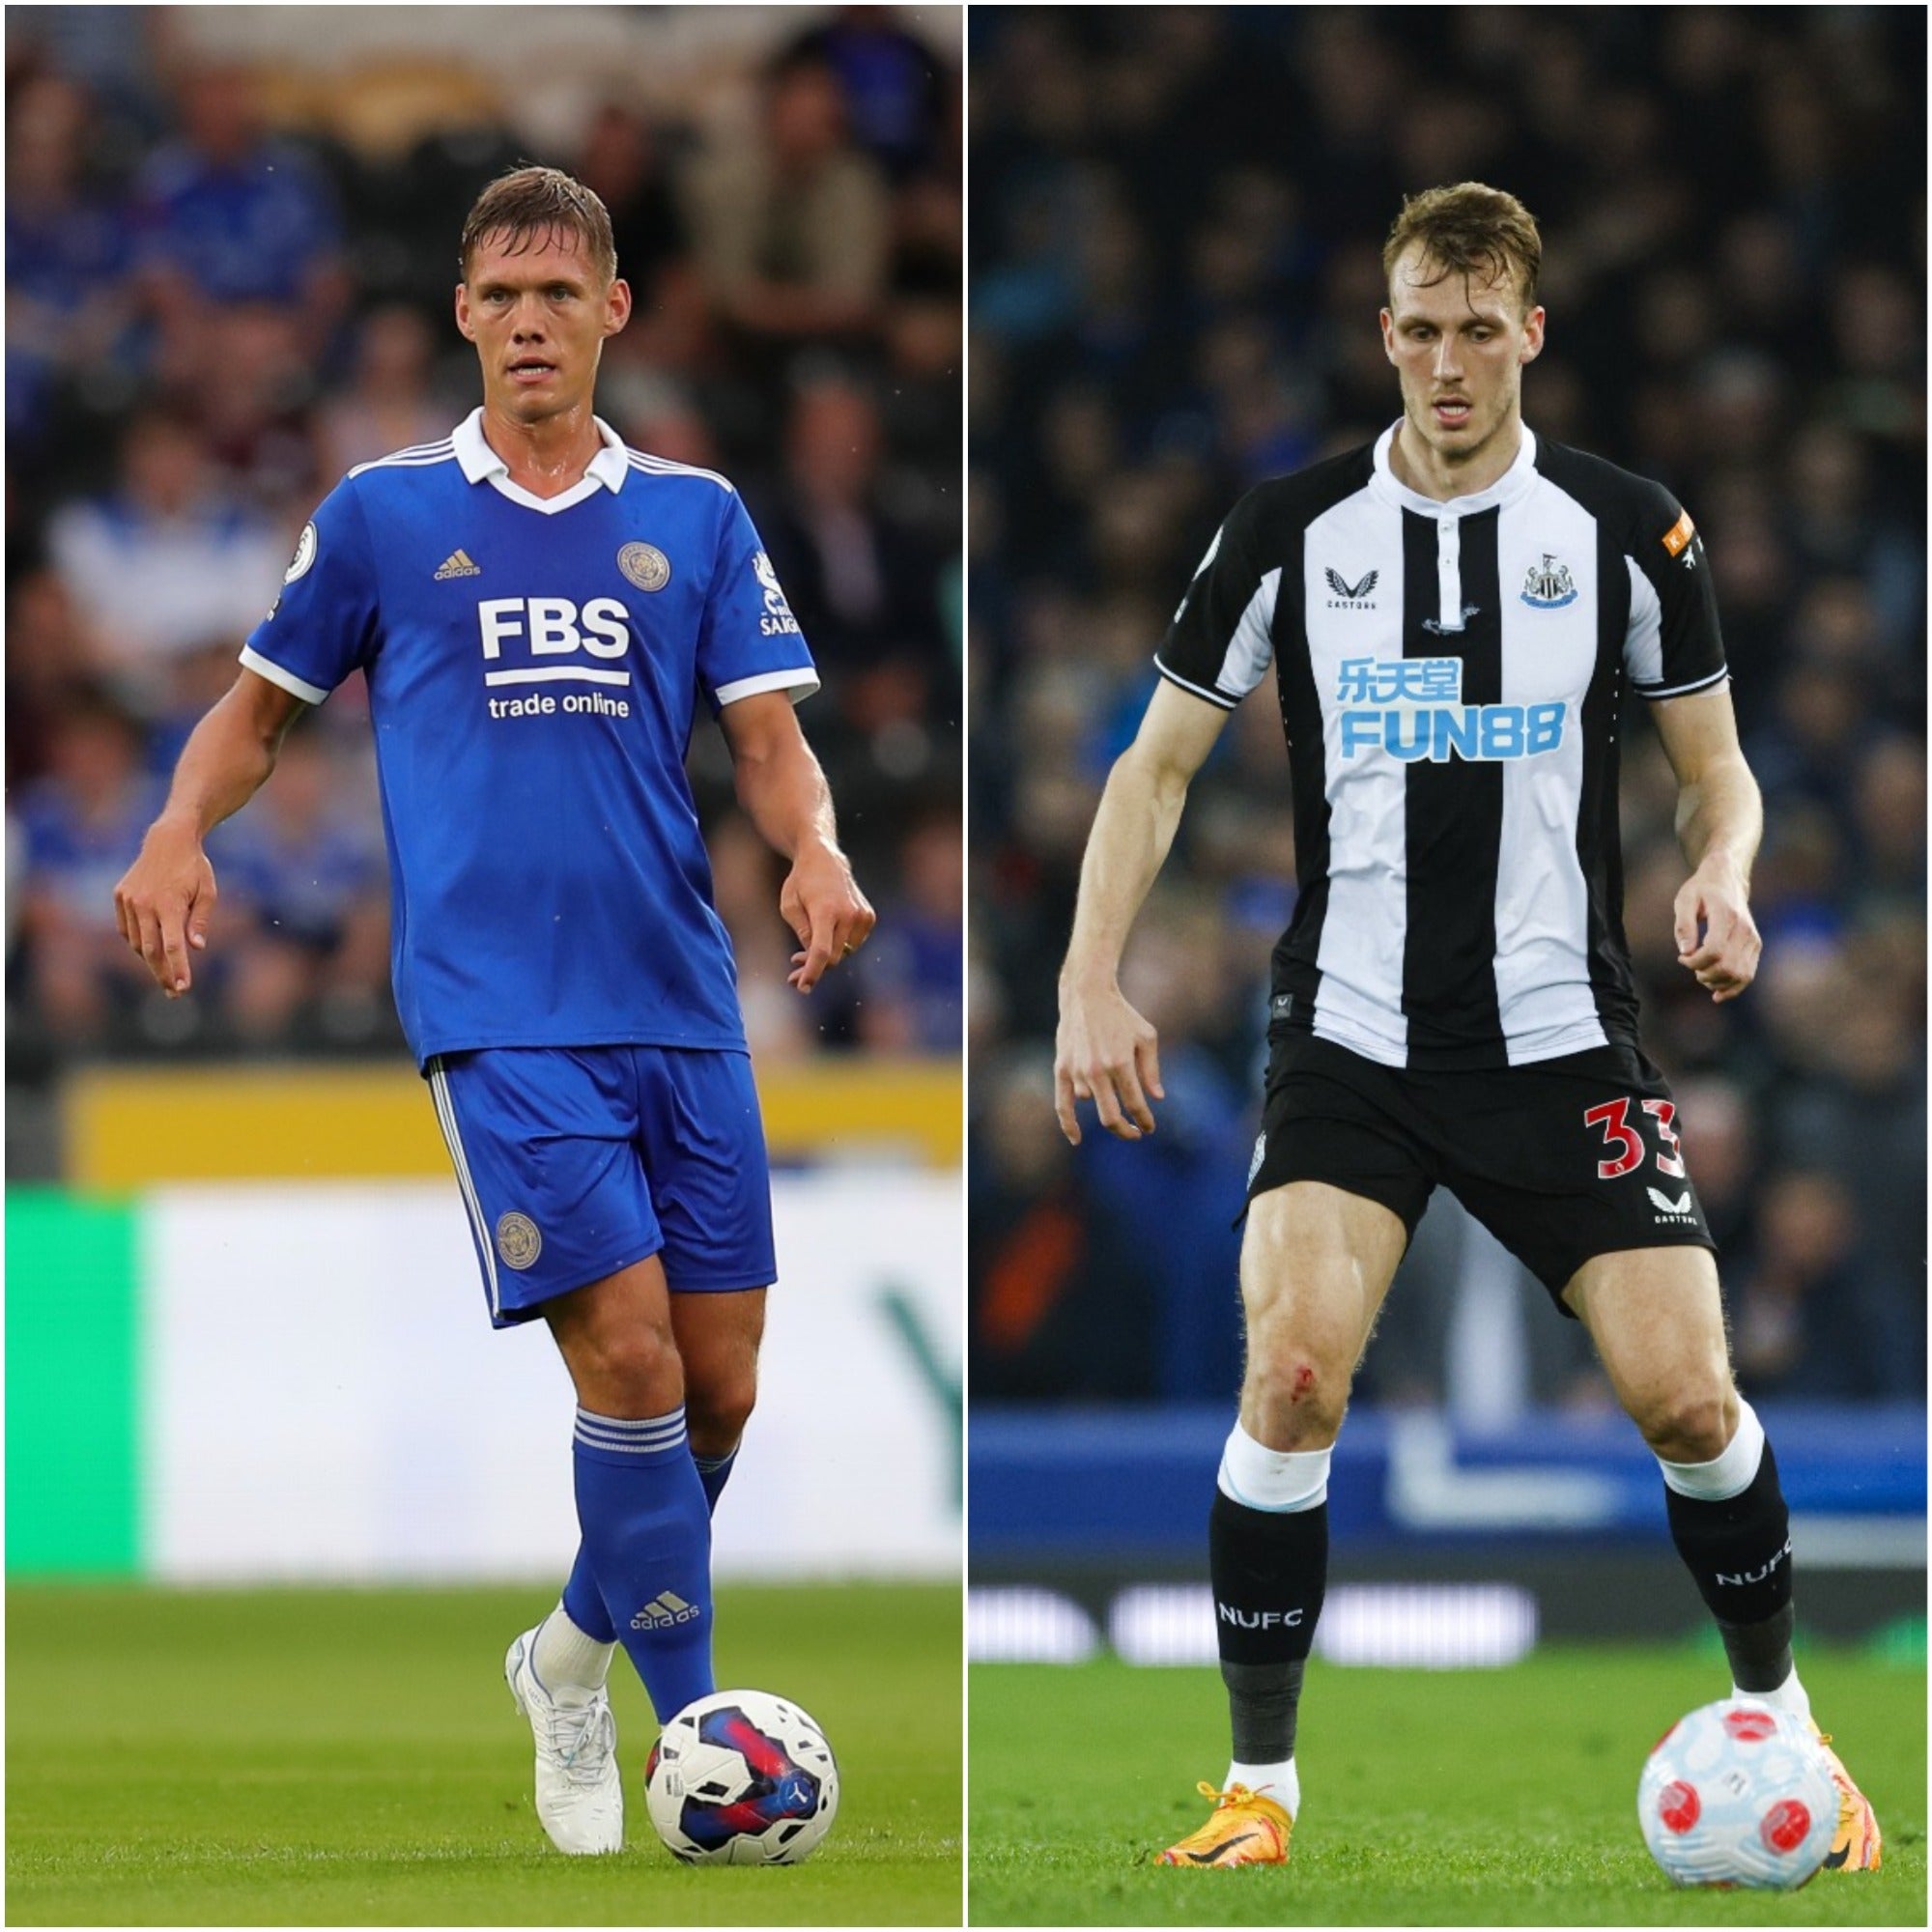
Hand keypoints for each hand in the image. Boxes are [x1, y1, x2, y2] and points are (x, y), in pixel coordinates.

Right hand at [113, 818, 217, 995]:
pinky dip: (138, 942)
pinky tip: (151, 949)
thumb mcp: (207, 892)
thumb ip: (199, 920)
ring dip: (151, 960)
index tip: (183, 988)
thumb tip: (195, 948)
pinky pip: (127, 930)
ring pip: (137, 942)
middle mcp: (144, 904)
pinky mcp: (119, 896)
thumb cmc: (194, 868)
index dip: (178, 969)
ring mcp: (128, 900)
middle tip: (174, 993)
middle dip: (162, 974)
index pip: (173, 946)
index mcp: (169, 904)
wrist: (168, 840)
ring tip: (166, 972)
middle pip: (151, 951)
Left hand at [779, 842, 875, 991]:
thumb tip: (811, 957)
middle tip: (794, 969)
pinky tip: (827, 931)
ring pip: (845, 952)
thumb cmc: (801, 881)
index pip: (822, 951)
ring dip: (827, 954)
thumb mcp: (789, 906)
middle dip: (814, 966)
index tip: (803, 987)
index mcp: (826, 910)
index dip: (812, 972)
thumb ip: (802, 933)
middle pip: (834, 957)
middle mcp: (848, 914)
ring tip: (806, 946)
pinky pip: (853, 942)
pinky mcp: (869, 917)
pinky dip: (840, 943)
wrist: (825, 859)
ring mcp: (862, 915)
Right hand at [1054, 976, 1163, 1143]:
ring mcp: (1077, 1071)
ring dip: (1107, 1107)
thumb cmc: (1121, 1014)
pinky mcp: (1062, 1068)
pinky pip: (1062, 1105)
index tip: (1149, 1127)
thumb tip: (1157, 1098)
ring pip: (1094, 1104)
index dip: (1145, 1120)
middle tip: (1136, 1133)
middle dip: (1127, 1131)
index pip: (1136, 1104)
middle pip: (1112, 1118)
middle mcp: (1098, 1071)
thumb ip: (1151, 1069)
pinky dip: (1068, 1124)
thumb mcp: (1146, 1037)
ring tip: (1115, 1097)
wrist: (1086, 993)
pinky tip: (1077, 1140)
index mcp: (1121, 1063)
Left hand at [1673, 858, 1760, 1002]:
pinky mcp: (1756, 946)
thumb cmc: (1702, 889)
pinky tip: (1717, 994)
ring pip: (1740, 975)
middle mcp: (1745, 930)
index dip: (1695, 962)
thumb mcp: (1685, 900)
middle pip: (1727, 967)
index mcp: (1727, 916)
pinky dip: (1733, 988)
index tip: (1682, 958)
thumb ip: (1684, 925)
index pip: (1714, 951)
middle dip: (1703, 974)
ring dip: (1716, 983)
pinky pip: (1748, 974)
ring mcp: (1753, 939)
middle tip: (1690, 965)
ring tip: (1701, 974)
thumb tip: (1685, 952)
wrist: (1727, 880)